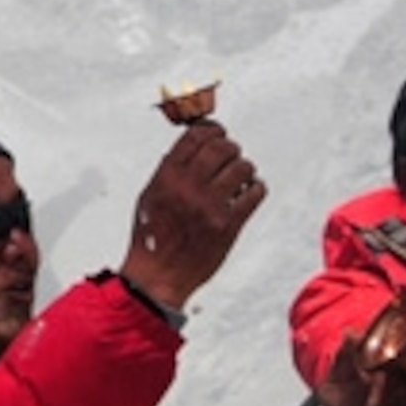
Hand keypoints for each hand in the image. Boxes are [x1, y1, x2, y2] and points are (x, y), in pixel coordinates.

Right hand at [119, 121, 263, 312]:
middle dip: (231, 148)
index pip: (195, 137)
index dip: (212, 130)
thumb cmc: (152, 237)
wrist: (158, 274)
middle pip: (222, 148)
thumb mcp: (149, 196)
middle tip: (232, 156)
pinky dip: (256, 188)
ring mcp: (210, 206)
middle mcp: (189, 187)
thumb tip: (187, 148)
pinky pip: (254, 193)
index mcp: (166, 177)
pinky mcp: (229, 225)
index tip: (218, 133)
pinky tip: (250, 192)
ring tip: (241, 177)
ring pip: (242, 168)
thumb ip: (168, 172)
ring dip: (245, 169)